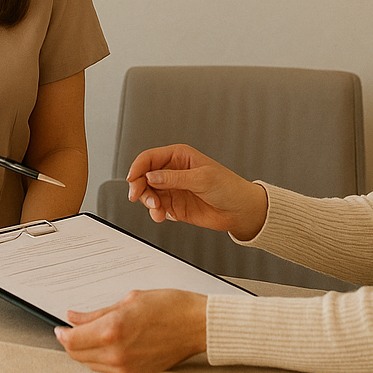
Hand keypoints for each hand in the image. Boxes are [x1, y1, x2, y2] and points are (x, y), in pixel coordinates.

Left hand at [54, 289, 206, 372]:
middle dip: (71, 342)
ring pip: (90, 364)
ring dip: (85, 351)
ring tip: (93, 335)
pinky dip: (101, 359)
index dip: (61, 333)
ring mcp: (125, 368)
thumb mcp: (129, 300)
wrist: (196, 326)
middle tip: (72, 330)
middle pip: (77, 354)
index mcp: (113, 330)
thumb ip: (97, 313)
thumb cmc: (170, 308)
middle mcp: (116, 353)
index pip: (71, 340)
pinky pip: (106, 371)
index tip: (60, 327)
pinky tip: (108, 346)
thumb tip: (75, 318)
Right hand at [126, 144, 267, 240]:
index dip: (138, 167)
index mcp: (179, 156)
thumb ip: (174, 178)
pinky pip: (157, 208)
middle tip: (140, 197)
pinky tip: (162, 216)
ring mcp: (173, 189)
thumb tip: (151, 176)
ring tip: (157, 210)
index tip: (132, 179)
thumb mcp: (201, 178)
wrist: (240, 211)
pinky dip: (155, 213)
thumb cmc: (228, 187)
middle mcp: (173, 172)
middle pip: (144, 176)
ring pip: (148, 193)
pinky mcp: (174, 206)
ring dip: (148, 202)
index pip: (150, 158)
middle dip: (140, 187)